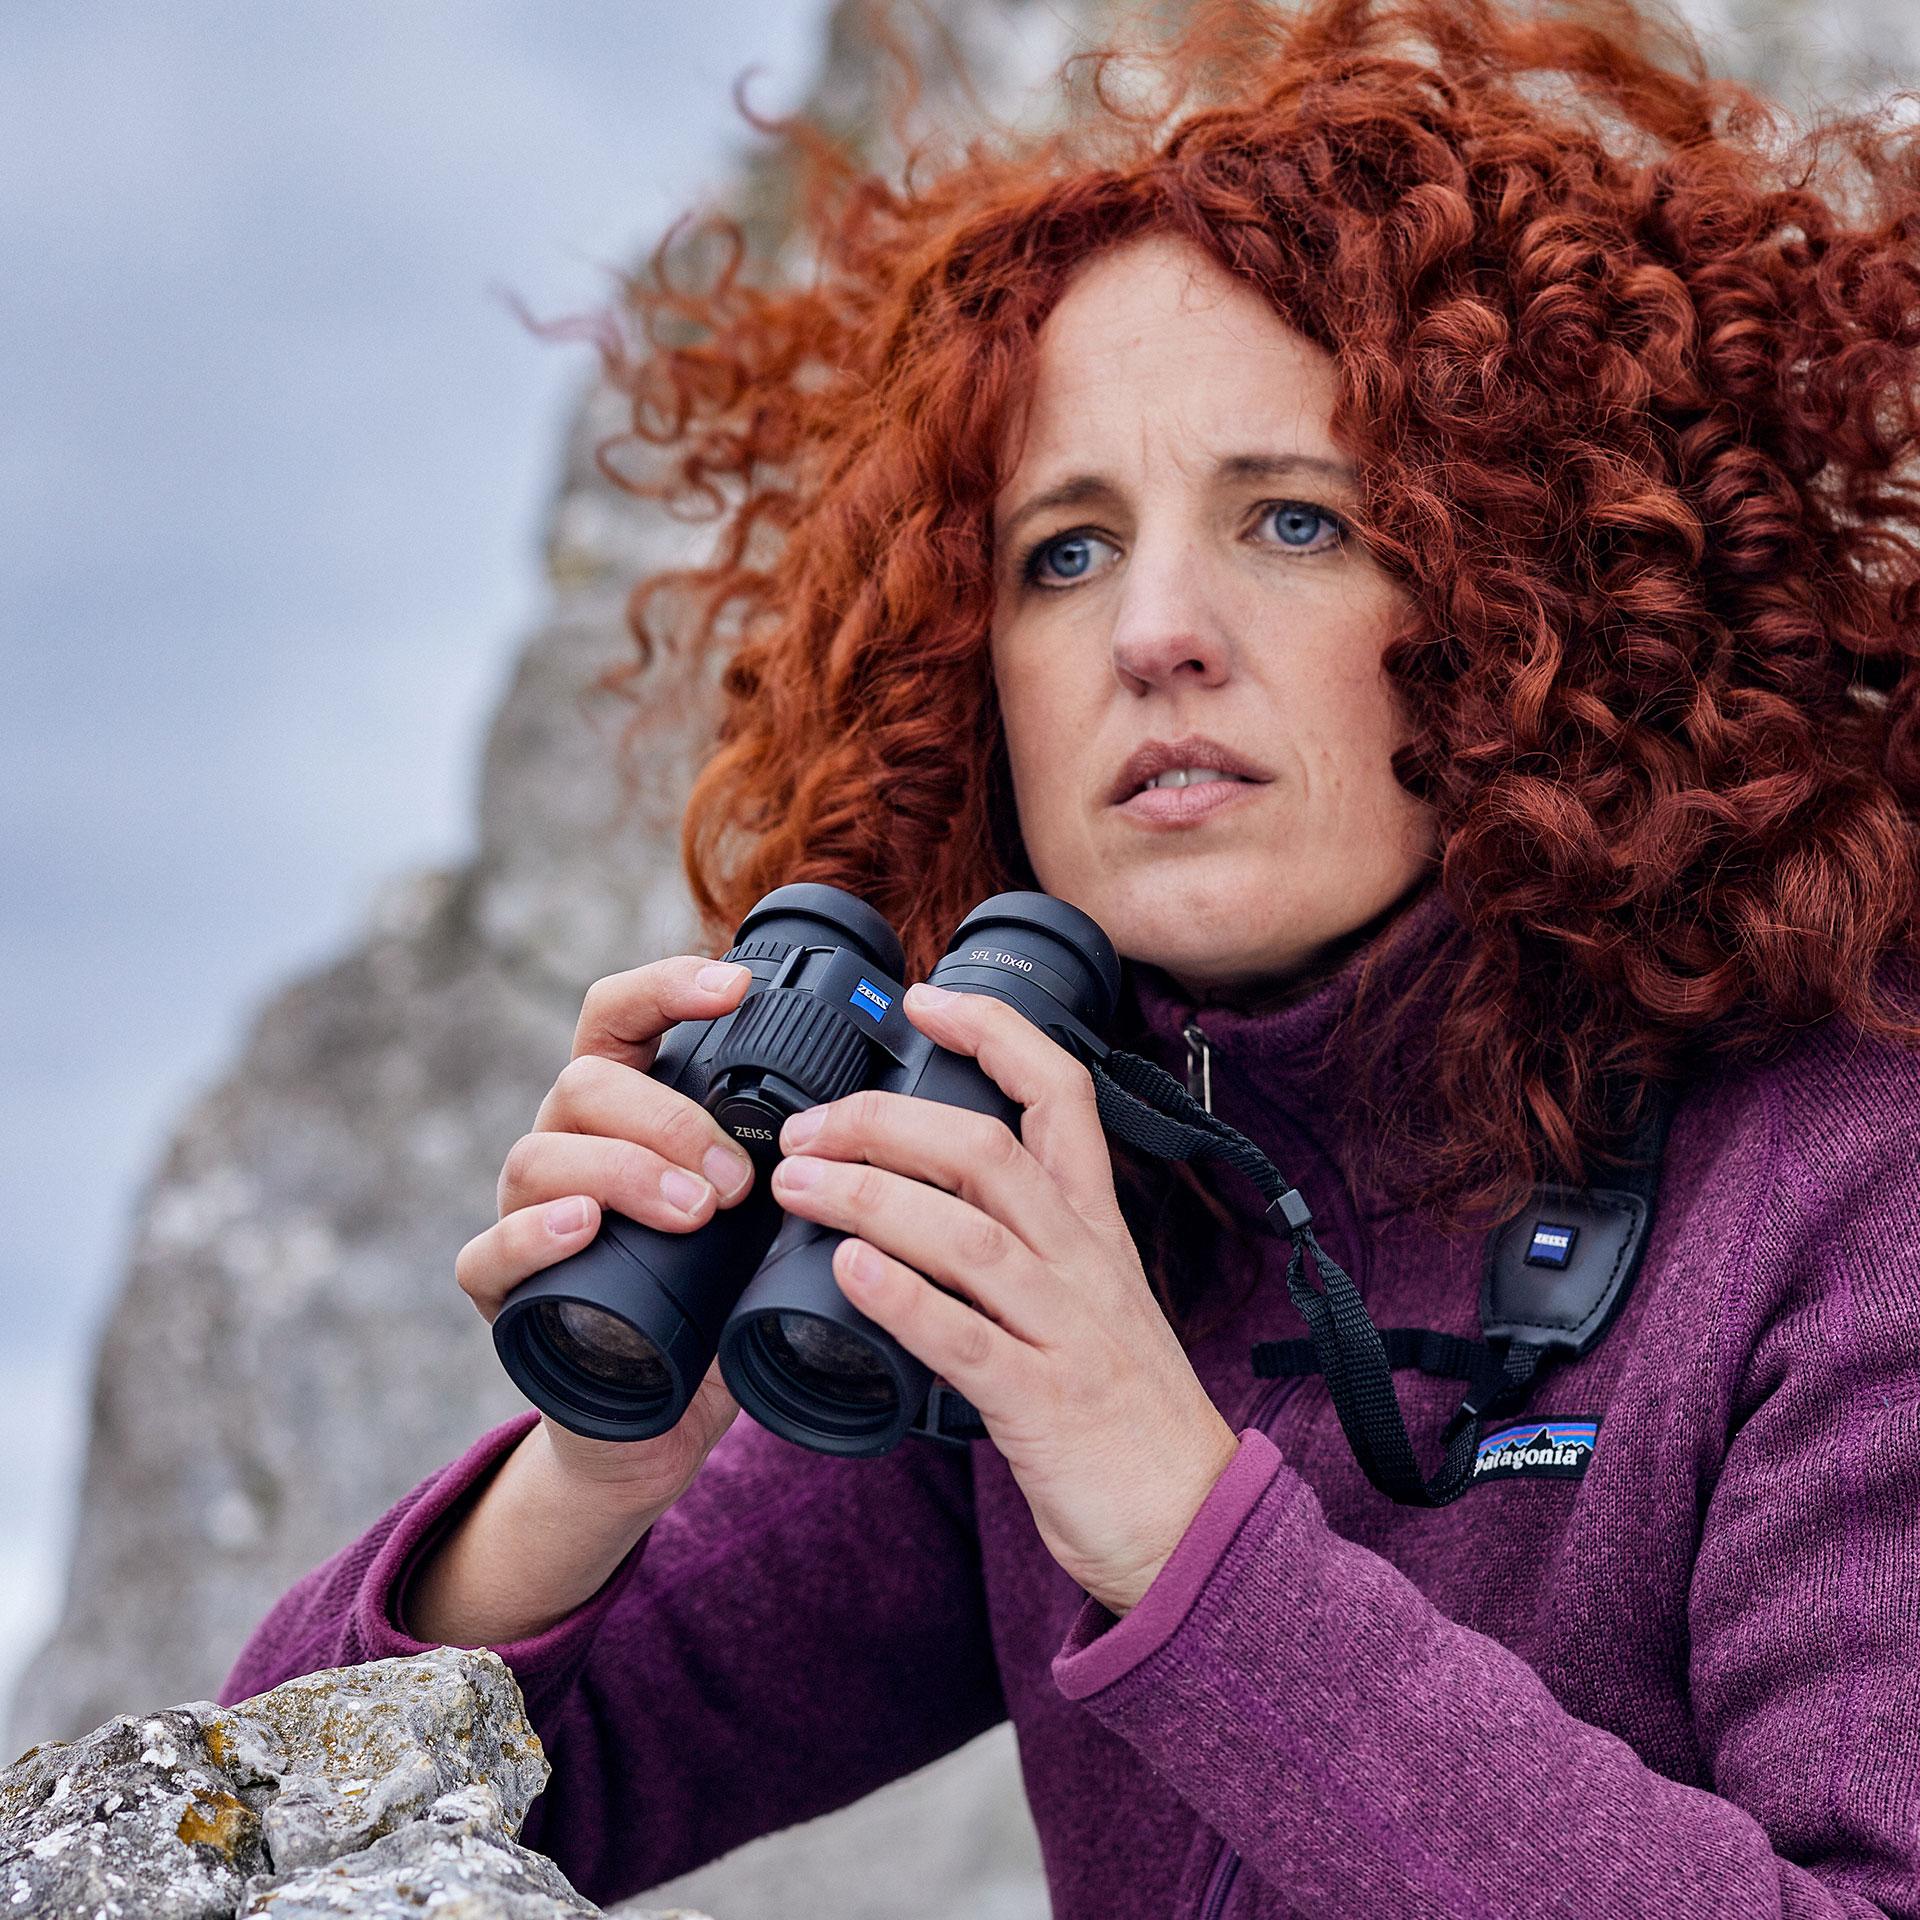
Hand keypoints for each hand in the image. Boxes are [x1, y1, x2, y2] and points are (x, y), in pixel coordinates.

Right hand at [455, 952, 763, 1516]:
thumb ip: (798, 1159)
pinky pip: (489, 1251)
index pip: (622, 1017)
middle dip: (670, 1118)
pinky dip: (534, 1235)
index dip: (668, 986)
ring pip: (541, 1156)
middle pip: (586, 1082)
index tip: (737, 986)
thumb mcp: (769, 1218)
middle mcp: (570, 1147)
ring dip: (625, 1172)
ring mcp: (529, 1215)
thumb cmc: (720, 1300)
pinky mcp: (504, 1294)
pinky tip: (583, 1227)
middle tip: (739, 1180)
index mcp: (628, 1111)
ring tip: (696, 1213)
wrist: (665, 1421)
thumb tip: (887, 1106)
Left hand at [769, 982, 1240, 1614]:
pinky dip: (904, 1300)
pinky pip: (967, 1341)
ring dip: (871, 1198)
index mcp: (1095, 1229)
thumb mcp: (1087, 1304)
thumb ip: (1024, 1248)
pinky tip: (847, 1274)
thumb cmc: (1123, 1413)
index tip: (924, 999)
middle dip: (886, 1122)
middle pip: (987, 1151)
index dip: (994, 1033)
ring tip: (795, 1184)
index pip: (1060, 1094)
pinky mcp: (1045, 1406)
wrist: (1195, 1528)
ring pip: (969, 1234)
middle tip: (805, 1126)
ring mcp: (1068, 1331)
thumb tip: (919, 1205)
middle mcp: (1085, 1263)